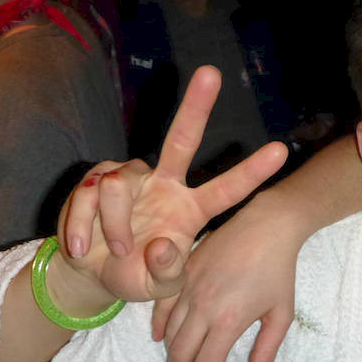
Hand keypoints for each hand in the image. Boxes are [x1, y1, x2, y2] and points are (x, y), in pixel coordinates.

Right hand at [57, 66, 287, 307]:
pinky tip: (81, 248)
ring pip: (119, 186)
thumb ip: (169, 273)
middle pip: (182, 139)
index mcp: (191, 209)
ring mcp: (131, 179)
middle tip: (212, 73)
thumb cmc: (135, 276)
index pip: (227, 190)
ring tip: (113, 251)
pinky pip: (89, 196)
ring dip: (113, 227)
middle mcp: (165, 184)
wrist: (91, 276)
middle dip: (196, 106)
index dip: (252, 172)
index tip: (280, 151)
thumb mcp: (160, 288)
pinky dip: (82, 229)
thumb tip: (164, 244)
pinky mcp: (95, 180)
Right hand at [150, 184, 303, 361]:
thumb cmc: (279, 271)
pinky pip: (162, 305)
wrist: (266, 225)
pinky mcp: (182, 271)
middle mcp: (202, 307)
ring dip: (171, 355)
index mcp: (227, 322)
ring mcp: (188, 287)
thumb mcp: (281, 314)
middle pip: (181, 353)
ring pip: (170, 332)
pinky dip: (158, 325)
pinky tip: (160, 338)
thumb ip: (266, 349)